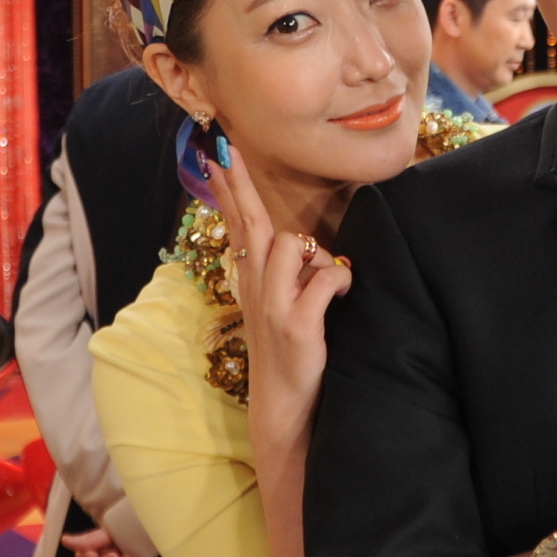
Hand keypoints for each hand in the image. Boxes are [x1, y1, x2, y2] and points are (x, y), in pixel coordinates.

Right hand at [209, 138, 353, 456]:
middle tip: (225, 146)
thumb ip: (285, 275)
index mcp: (253, 281)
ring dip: (320, 257)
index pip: (239, 224)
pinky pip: (325, 280)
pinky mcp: (297, 325)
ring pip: (295, 245)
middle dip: (240, 183)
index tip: (215, 155)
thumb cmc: (291, 355)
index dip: (229, 189)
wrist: (284, 409)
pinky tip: (341, 297)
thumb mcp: (279, 309)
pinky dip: (340, 282)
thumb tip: (302, 245)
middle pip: (252, 222)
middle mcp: (257, 287)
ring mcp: (274, 305)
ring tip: (326, 286)